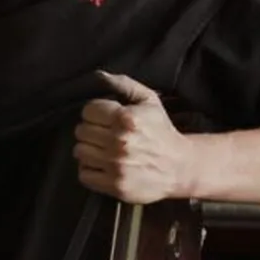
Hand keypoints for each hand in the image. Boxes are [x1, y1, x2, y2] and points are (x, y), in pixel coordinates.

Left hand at [73, 72, 194, 202]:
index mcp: (126, 118)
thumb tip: (99, 75)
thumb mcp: (149, 101)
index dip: (94, 113)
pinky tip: (103, 165)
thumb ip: (124, 84)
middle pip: (81, 131)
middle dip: (91, 131)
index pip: (88, 111)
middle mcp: (119, 141)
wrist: (179, 166)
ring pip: (79, 152)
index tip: (103, 118)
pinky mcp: (114, 185)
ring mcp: (116, 164)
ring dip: (88, 150)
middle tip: (104, 135)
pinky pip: (84, 174)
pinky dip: (90, 170)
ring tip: (103, 150)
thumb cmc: (161, 131)